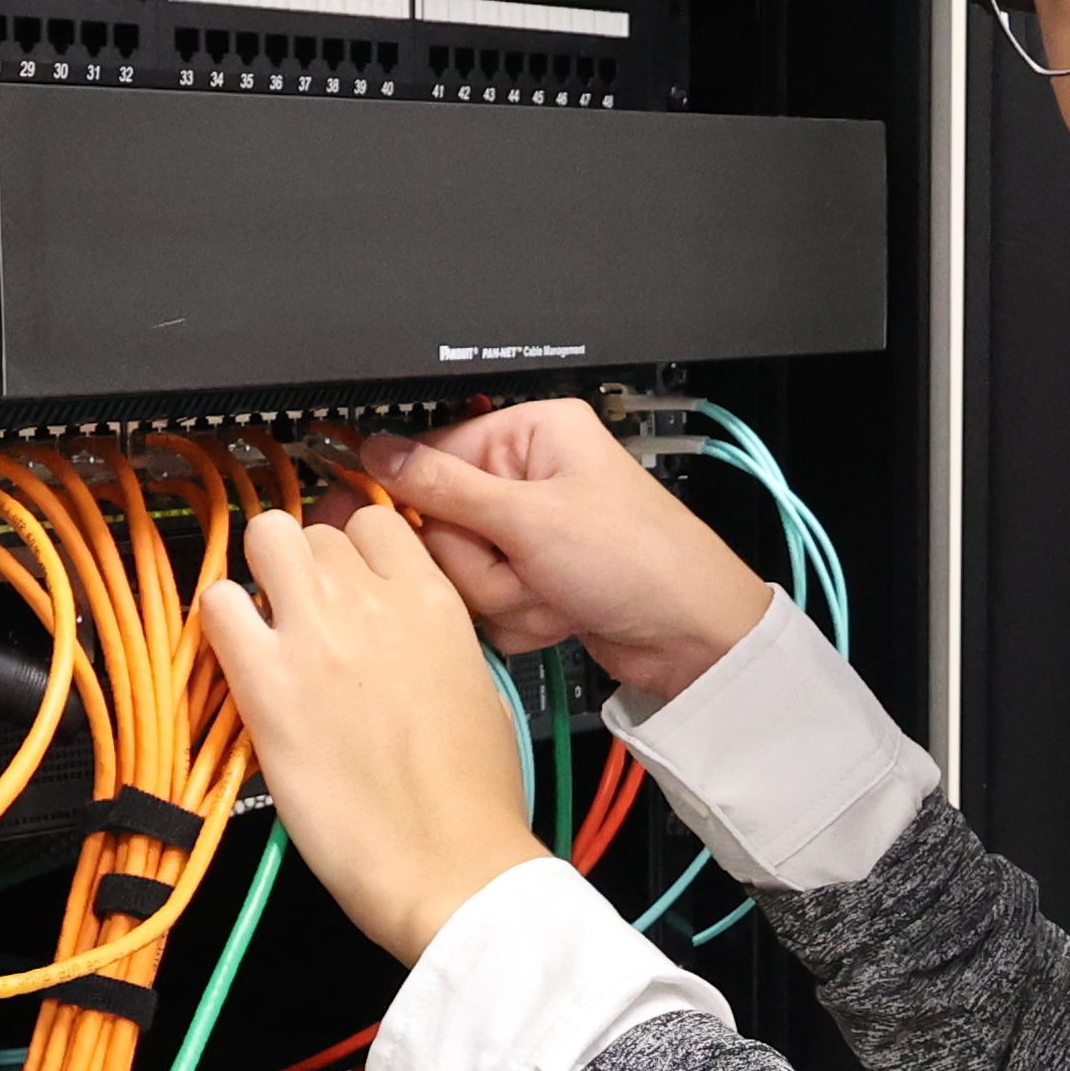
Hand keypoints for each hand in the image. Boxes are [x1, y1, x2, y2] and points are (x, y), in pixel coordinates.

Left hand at [203, 508, 547, 965]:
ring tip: (270, 622)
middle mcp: (373, 603)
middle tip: (308, 610)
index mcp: (434, 602)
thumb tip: (399, 629)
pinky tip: (243, 656)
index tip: (348, 572)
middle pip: (316, 532)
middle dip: (308, 565)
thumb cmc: (473, 795)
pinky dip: (222, 619)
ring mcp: (316, 636)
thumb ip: (433, 636)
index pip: (375, 521)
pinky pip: (218, 605)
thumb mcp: (480, 686)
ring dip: (262, 575)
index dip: (355, 546)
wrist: (448, 860)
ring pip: (264, 540)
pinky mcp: (266, 684)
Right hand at [346, 401, 768, 701]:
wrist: (692, 636)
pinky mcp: (538, 581)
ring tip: (555, 589)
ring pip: (463, 573)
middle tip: (525, 564)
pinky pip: (492, 605)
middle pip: (441, 524)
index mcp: (532, 434)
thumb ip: (443, 485)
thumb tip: (378, 451)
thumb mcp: (530, 516)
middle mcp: (531, 478)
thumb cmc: (639, 559)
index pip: (431, 455)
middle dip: (482, 562)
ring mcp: (534, 535)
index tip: (378, 521)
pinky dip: (524, 617)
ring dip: (507, 595)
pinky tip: (563, 611)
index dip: (411, 497)